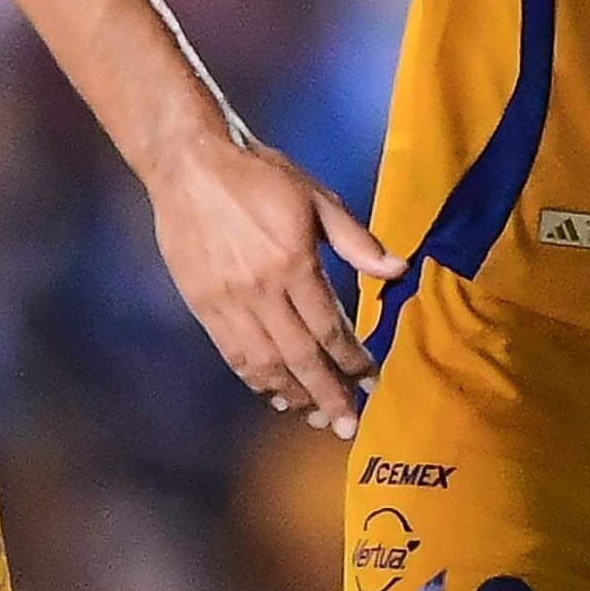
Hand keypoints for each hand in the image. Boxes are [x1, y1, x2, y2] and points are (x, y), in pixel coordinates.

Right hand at [146, 132, 404, 436]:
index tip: (371, 379)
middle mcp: (261, 290)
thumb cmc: (260, 175)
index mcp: (293, 263)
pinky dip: (256, 380)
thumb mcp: (317, 197)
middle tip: (348, 425)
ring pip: (266, 364)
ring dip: (294, 396)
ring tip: (316, 418)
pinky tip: (275, 394)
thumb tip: (399, 270)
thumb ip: (356, 240)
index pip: (330, 328)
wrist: (190, 165)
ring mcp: (228, 301)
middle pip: (300, 357)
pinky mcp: (203, 305)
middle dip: (328, 395)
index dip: (353, 359)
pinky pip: (233, 354)